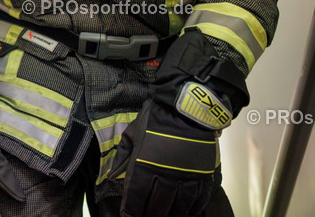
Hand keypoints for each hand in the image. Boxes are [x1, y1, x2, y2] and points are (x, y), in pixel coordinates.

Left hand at [108, 100, 217, 216]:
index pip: (136, 197)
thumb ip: (121, 158)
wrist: (186, 109)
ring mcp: (187, 177)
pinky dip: (192, 210)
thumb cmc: (155, 120)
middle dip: (150, 215)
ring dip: (171, 215)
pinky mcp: (204, 175)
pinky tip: (186, 213)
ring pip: (179, 208)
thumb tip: (110, 176)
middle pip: (157, 207)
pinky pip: (198, 200)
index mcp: (145, 165)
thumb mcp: (132, 135)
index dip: (131, 211)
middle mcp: (166, 175)